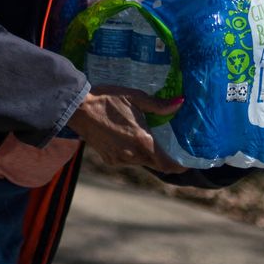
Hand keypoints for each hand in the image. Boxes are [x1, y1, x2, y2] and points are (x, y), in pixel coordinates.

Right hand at [67, 87, 187, 174]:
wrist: (77, 108)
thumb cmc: (107, 99)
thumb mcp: (135, 97)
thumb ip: (159, 104)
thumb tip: (180, 102)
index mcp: (143, 141)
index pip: (167, 165)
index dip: (179, 167)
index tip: (186, 163)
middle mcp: (133, 155)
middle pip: (156, 164)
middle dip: (164, 159)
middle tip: (170, 148)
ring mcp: (119, 159)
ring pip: (141, 163)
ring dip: (147, 155)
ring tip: (146, 139)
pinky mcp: (109, 160)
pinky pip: (127, 161)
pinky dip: (132, 154)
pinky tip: (128, 139)